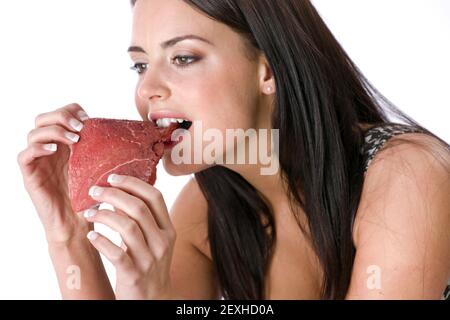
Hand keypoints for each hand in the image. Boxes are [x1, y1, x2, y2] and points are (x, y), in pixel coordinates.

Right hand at [17, 103, 91, 242]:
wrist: (78, 225)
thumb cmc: (91, 199)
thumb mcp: (100, 170)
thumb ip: (105, 152)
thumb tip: (129, 135)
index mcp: (66, 145)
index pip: (61, 114)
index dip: (72, 110)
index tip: (88, 118)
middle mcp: (50, 150)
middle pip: (44, 118)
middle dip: (62, 116)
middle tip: (80, 127)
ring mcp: (38, 162)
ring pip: (33, 133)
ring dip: (54, 130)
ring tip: (74, 140)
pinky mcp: (30, 176)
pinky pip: (23, 155)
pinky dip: (38, 148)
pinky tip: (54, 151)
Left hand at [83, 174, 176, 299]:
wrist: (152, 300)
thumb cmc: (148, 264)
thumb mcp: (151, 240)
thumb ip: (140, 219)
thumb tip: (118, 194)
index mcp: (168, 229)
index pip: (155, 197)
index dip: (133, 183)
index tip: (113, 177)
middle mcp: (162, 242)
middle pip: (139, 208)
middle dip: (114, 195)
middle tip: (94, 191)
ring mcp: (150, 259)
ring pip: (127, 227)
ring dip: (104, 216)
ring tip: (88, 212)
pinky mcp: (134, 275)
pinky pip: (116, 254)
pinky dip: (101, 241)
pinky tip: (91, 235)